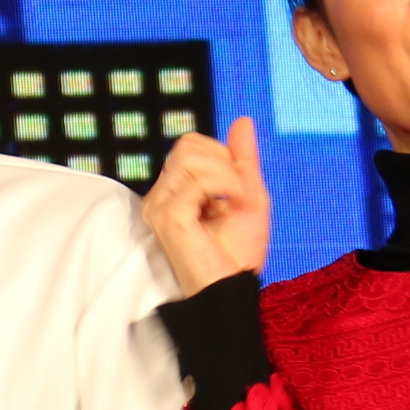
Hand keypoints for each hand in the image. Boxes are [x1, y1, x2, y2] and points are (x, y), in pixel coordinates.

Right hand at [142, 118, 268, 297]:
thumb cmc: (238, 252)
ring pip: (191, 158)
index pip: (191, 144)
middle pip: (187, 145)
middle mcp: (161, 196)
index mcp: (176, 190)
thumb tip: (243, 121)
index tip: (235, 189)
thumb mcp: (249, 193)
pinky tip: (228, 207)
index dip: (222, 156)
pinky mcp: (166, 217)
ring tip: (233, 203)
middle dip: (223, 163)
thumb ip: (244, 158)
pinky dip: (223, 187)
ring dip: (226, 176)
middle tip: (236, 196)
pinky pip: (196, 181)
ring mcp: (159, 207)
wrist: (233, 288)